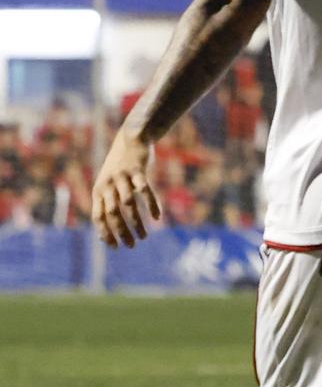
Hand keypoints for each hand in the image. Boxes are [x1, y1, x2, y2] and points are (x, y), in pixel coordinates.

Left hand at [91, 130, 159, 247]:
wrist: (131, 139)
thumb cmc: (120, 167)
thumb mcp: (108, 184)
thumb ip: (107, 203)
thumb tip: (105, 230)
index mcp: (98, 190)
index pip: (98, 216)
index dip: (105, 233)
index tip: (115, 247)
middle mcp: (107, 184)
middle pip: (113, 213)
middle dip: (121, 231)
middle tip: (132, 245)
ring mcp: (122, 177)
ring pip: (128, 204)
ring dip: (136, 222)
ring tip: (144, 236)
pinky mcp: (137, 170)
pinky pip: (145, 190)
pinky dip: (151, 205)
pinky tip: (157, 217)